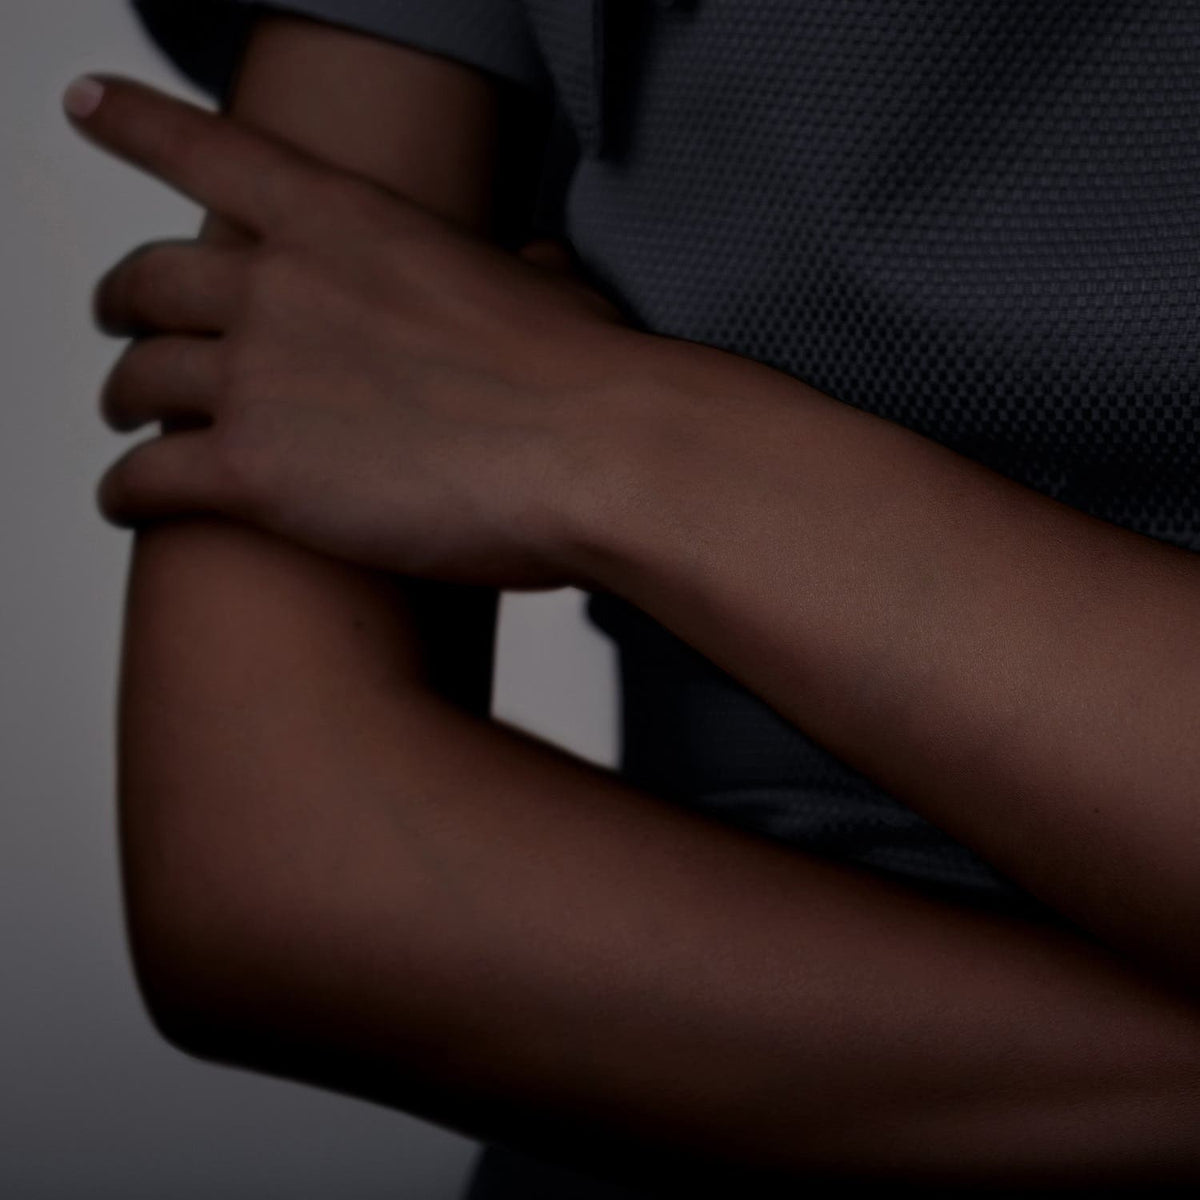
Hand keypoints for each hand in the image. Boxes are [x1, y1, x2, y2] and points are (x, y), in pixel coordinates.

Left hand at [68, 73, 642, 588]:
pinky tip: (125, 503)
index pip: (207, 149)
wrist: (590, 453)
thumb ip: (510, 272)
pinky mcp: (254, 476)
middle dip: (124, 303)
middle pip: (147, 281)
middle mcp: (278, 287)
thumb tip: (535, 270)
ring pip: (135, 382)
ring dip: (123, 401)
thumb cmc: (585, 376)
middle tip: (125, 323)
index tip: (84, 101)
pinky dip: (124, 493)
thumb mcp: (548, 290)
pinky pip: (146, 480)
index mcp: (344, 221)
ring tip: (128, 420)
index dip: (132, 121)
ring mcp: (257, 379)